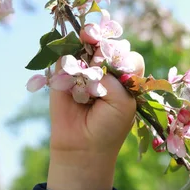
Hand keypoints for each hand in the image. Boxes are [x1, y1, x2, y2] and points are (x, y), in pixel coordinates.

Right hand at [46, 52, 144, 189]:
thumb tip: (93, 53)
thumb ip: (113, 75)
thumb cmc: (110, 125)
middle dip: (101, 43)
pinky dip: (68, 60)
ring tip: (86, 63)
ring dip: (84, 45)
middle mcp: (106, 69)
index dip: (120, 52)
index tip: (115, 57)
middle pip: (105, 44)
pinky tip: (71, 75)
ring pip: (84, 45)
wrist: (82, 145)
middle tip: (96, 51)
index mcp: (126, 77)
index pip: (126, 54)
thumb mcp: (123, 101)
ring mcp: (84, 68)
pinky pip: (64, 56)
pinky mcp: (63, 73)